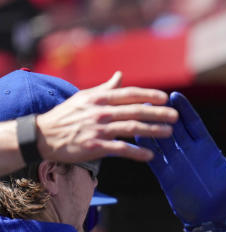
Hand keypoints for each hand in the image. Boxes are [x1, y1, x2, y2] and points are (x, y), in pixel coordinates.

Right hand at [35, 71, 177, 162]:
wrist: (43, 135)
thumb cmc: (66, 115)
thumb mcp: (84, 97)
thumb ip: (105, 88)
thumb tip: (120, 75)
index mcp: (99, 98)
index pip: (129, 94)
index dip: (149, 95)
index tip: (166, 98)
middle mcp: (100, 111)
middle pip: (135, 110)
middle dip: (158, 112)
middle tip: (176, 116)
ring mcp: (98, 129)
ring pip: (131, 128)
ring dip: (153, 130)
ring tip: (169, 133)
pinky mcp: (95, 146)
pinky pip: (121, 149)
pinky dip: (137, 152)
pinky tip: (150, 155)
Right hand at [136, 92, 225, 231]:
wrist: (212, 218)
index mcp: (206, 147)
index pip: (193, 123)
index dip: (184, 110)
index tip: (175, 96)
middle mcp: (189, 151)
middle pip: (174, 127)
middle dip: (164, 113)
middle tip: (151, 99)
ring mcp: (176, 162)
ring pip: (161, 140)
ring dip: (151, 127)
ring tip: (138, 113)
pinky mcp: (165, 175)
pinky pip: (153, 158)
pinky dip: (144, 148)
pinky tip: (134, 136)